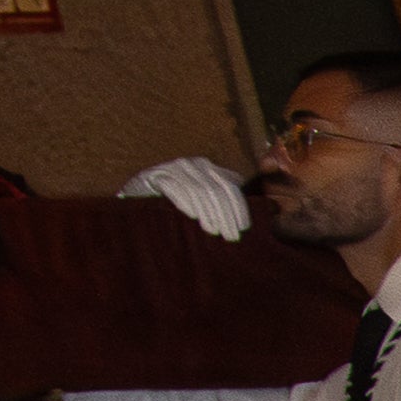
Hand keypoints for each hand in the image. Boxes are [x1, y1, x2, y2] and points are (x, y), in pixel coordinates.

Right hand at [120, 155, 250, 240]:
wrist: (138, 192)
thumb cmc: (175, 199)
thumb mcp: (202, 195)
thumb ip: (223, 197)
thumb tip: (261, 210)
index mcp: (208, 167)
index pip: (230, 185)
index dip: (239, 207)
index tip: (243, 228)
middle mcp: (192, 164)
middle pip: (216, 190)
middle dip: (225, 215)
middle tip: (230, 236)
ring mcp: (173, 168)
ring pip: (198, 191)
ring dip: (207, 213)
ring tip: (213, 231)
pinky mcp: (155, 176)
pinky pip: (174, 188)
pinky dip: (184, 202)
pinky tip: (191, 216)